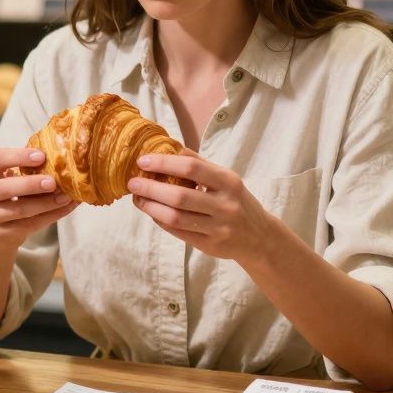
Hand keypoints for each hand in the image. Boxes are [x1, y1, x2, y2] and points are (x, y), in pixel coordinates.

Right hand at [0, 147, 76, 248]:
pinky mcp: (0, 233)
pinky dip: (52, 216)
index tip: (42, 156)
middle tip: (53, 182)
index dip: (19, 156)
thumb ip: (29, 166)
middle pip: (4, 188)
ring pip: (19, 210)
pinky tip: (66, 208)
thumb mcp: (13, 174)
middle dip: (30, 185)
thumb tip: (61, 157)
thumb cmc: (12, 189)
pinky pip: (30, 225)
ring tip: (66, 197)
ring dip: (46, 203)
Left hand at [128, 150, 278, 262]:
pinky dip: (161, 221)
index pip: (192, 168)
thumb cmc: (237, 201)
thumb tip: (170, 147)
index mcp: (228, 182)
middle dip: (151, 188)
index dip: (164, 163)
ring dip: (151, 207)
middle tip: (132, 182)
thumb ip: (201, 164)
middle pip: (180, 196)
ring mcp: (218, 227)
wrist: (259, 238)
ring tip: (138, 198)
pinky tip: (152, 212)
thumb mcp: (226, 179)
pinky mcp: (210, 245)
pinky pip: (178, 232)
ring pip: (176, 217)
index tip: (143, 161)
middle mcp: (225, 205)